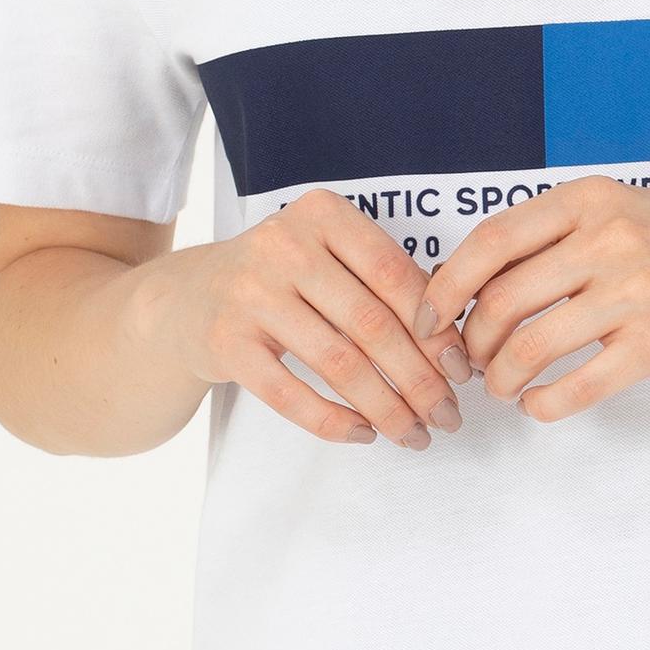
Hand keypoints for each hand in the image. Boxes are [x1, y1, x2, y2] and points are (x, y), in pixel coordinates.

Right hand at [158, 186, 474, 449]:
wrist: (189, 299)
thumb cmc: (283, 281)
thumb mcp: (329, 256)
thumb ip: (385, 283)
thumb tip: (454, 348)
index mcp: (322, 214)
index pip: (395, 275)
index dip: (435, 328)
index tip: (461, 370)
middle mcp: (284, 245)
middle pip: (372, 324)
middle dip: (420, 380)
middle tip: (448, 416)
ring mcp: (249, 293)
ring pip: (338, 364)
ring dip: (387, 409)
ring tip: (415, 434)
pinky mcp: (224, 342)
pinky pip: (291, 395)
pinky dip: (335, 422)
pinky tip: (365, 434)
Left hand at [412, 174, 649, 422]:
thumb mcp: (619, 212)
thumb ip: (555, 236)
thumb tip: (472, 282)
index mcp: (589, 200)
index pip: (491, 241)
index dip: (445, 285)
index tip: (428, 317)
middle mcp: (609, 239)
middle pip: (501, 300)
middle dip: (472, 342)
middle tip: (473, 361)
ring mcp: (635, 291)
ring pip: (530, 346)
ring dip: (502, 378)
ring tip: (504, 387)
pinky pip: (577, 385)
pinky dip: (544, 404)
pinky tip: (541, 405)